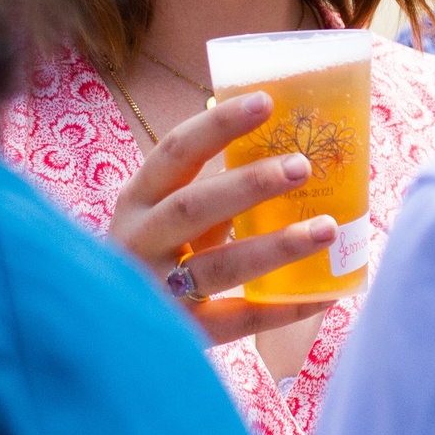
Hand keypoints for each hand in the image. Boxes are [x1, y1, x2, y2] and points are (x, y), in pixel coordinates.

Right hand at [109, 90, 336, 343]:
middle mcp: (140, 241)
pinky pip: (238, 320)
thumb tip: (284, 154)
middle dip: (249, 184)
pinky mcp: (183, 333)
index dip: (218, 124)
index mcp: (138, 200)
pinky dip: (282, 308)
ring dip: (277, 246)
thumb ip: (210, 194)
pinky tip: (324, 293)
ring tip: (327, 229)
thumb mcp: (166, 218)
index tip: (266, 101)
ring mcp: (157, 290)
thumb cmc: (154, 257)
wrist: (108, 329)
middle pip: (193, 207)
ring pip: (219, 266)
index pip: (175, 151)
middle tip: (302, 165)